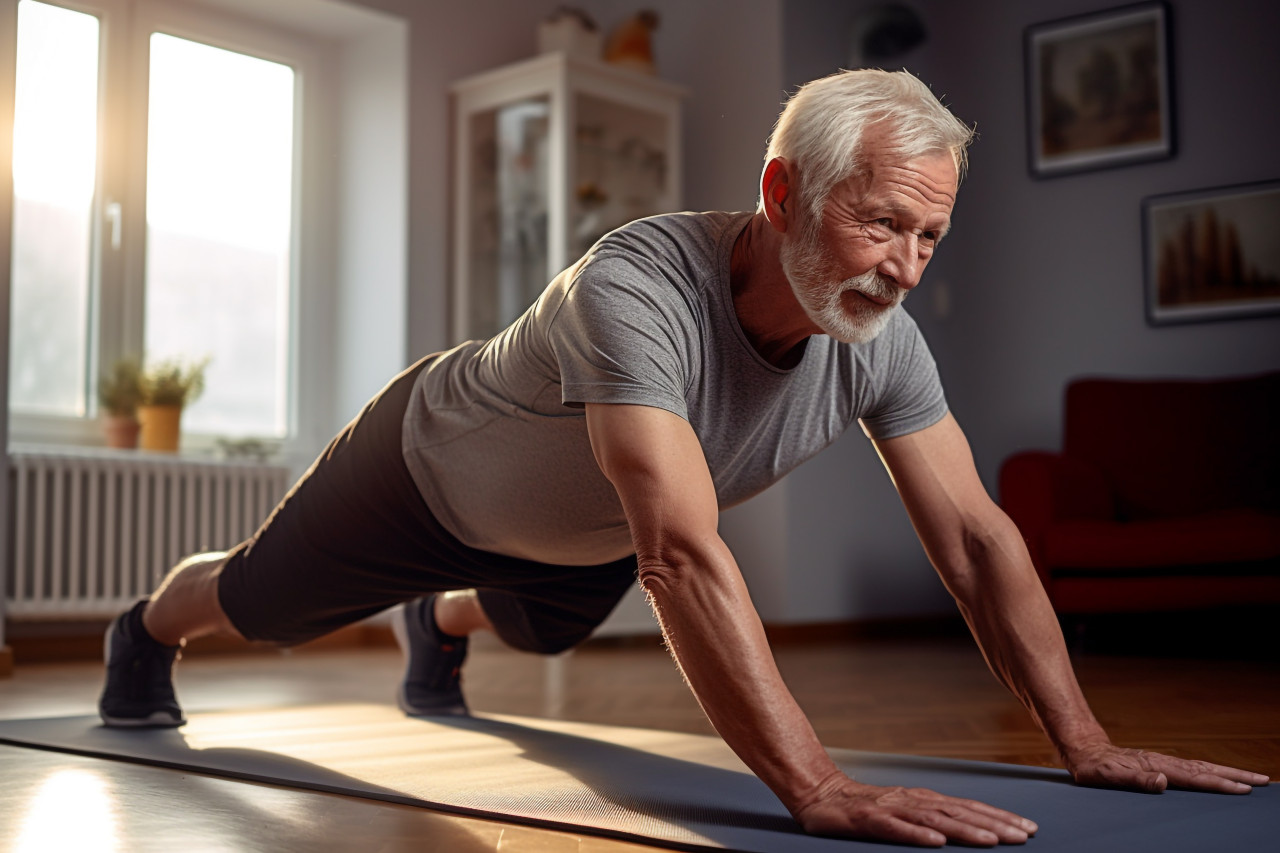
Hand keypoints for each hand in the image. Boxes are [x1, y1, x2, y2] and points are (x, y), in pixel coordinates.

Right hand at [792, 773, 1036, 846]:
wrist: (818, 793)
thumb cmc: (862, 808)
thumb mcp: (901, 813)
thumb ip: (929, 820)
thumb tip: (964, 832)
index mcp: (922, 799)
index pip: (968, 808)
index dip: (999, 817)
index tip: (1027, 828)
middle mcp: (912, 800)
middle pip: (959, 812)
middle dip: (995, 824)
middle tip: (1025, 836)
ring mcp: (890, 808)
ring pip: (934, 820)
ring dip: (965, 830)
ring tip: (992, 841)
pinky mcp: (868, 819)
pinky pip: (896, 829)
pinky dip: (917, 835)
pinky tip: (937, 843)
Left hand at [1066, 742, 1269, 793]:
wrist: (1084, 750)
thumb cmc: (1093, 767)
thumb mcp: (1108, 777)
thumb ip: (1135, 779)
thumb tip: (1163, 782)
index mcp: (1157, 767)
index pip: (1195, 778)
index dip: (1220, 784)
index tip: (1243, 789)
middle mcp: (1164, 763)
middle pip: (1206, 769)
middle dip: (1235, 776)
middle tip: (1263, 781)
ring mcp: (1163, 762)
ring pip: (1202, 768)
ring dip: (1227, 773)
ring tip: (1250, 779)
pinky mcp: (1159, 765)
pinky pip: (1192, 769)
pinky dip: (1210, 773)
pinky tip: (1218, 777)